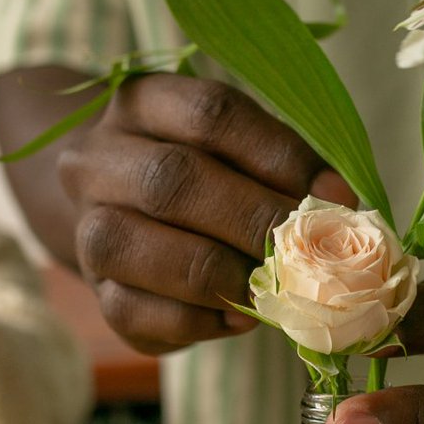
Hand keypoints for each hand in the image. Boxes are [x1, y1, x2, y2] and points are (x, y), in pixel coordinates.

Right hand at [56, 74, 353, 353]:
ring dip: (217, 273)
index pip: (210, 115)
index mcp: (143, 104)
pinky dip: (195, 318)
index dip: (280, 156)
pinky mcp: (98, 292)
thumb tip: (337, 210)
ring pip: (132, 245)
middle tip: (306, 251)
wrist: (121, 217)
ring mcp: (86, 227)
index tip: (336, 196)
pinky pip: (132, 310)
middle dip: (252, 220)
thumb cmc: (205, 182)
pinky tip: (237, 317)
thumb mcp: (238, 155)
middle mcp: (98, 160)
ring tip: (269, 288)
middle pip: (171, 180)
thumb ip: (282, 173)